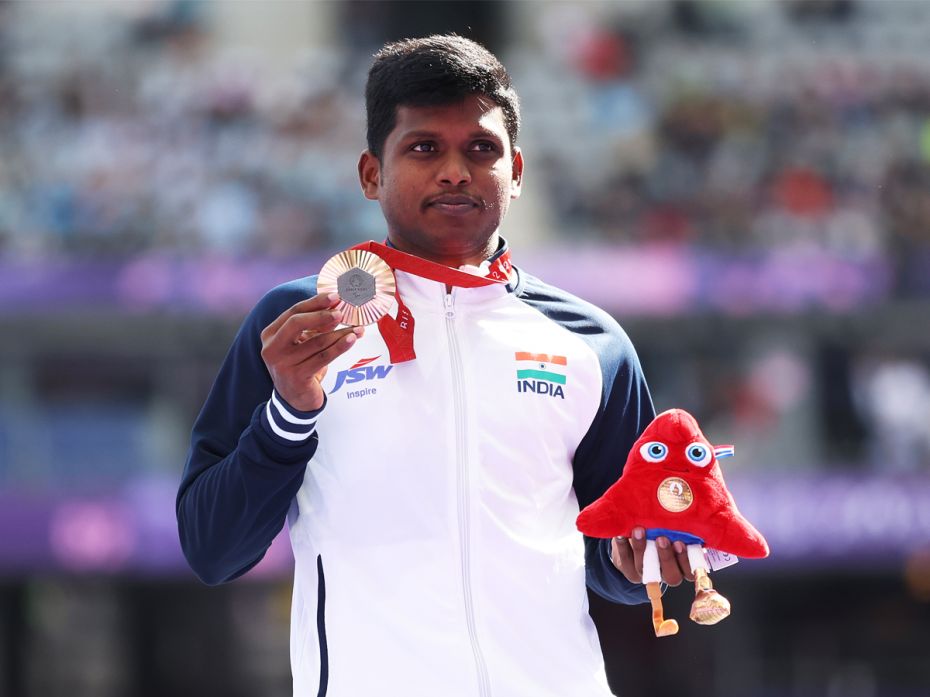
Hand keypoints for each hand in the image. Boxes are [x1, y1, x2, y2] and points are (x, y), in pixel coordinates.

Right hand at [260, 293, 363, 411]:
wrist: (295, 399)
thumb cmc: (301, 365)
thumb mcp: (304, 343)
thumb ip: (317, 326)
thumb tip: (337, 308)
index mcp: (271, 334)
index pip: (293, 312)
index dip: (315, 302)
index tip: (334, 296)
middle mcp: (272, 348)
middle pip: (296, 323)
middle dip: (321, 314)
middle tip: (341, 311)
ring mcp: (283, 364)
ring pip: (316, 342)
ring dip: (340, 333)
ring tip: (357, 328)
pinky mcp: (297, 377)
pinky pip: (323, 358)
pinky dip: (340, 347)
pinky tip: (352, 340)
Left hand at [610, 527, 694, 586]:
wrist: (635, 540)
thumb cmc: (660, 531)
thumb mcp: (672, 529)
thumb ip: (677, 526)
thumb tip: (680, 508)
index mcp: (682, 566)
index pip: (690, 571)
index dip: (686, 561)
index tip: (680, 543)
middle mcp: (666, 573)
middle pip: (671, 576)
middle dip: (666, 557)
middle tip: (662, 539)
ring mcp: (647, 574)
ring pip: (645, 568)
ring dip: (642, 549)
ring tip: (639, 531)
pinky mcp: (630, 571)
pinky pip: (626, 561)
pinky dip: (623, 546)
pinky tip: (621, 534)